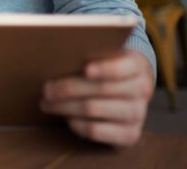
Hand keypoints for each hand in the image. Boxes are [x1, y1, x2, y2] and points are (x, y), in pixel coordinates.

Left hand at [40, 50, 154, 145]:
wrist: (131, 87)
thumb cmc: (108, 65)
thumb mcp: (106, 53)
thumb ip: (90, 52)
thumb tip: (56, 53)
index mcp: (136, 65)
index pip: (122, 68)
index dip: (104, 69)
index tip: (85, 69)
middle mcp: (141, 90)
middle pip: (100, 89)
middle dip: (68, 88)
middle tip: (45, 89)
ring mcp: (137, 114)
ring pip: (94, 109)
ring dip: (65, 107)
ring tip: (47, 103)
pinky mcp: (130, 134)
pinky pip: (97, 131)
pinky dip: (77, 124)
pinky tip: (66, 118)